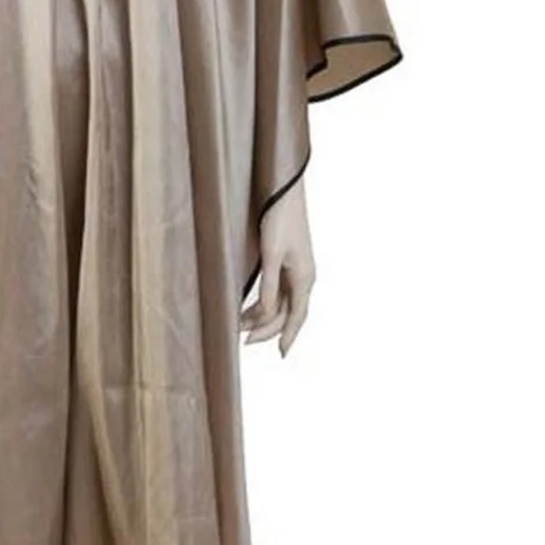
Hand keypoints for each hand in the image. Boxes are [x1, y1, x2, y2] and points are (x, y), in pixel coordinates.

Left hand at [239, 182, 314, 357]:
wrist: (284, 191)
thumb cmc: (280, 219)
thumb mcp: (272, 255)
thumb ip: (269, 286)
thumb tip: (265, 315)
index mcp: (304, 278)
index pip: (296, 316)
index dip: (288, 336)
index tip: (280, 354)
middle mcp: (303, 277)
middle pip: (286, 312)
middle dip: (267, 328)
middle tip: (243, 340)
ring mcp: (296, 270)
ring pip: (280, 302)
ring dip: (262, 315)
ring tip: (239, 325)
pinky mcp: (287, 261)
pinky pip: (277, 290)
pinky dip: (263, 302)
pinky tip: (249, 307)